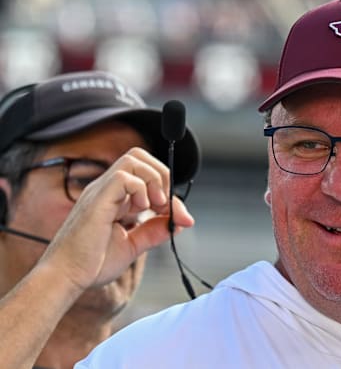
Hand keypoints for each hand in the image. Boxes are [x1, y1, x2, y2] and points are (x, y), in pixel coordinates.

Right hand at [37, 147, 194, 292]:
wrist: (66, 278)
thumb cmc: (91, 264)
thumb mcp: (132, 246)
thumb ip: (153, 232)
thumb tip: (179, 222)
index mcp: (114, 198)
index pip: (145, 175)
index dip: (168, 190)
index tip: (179, 216)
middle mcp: (106, 190)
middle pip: (139, 157)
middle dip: (162, 175)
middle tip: (166, 205)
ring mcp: (100, 192)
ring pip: (133, 159)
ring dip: (154, 180)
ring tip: (156, 206)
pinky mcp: (96, 200)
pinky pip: (123, 176)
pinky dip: (141, 189)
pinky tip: (142, 209)